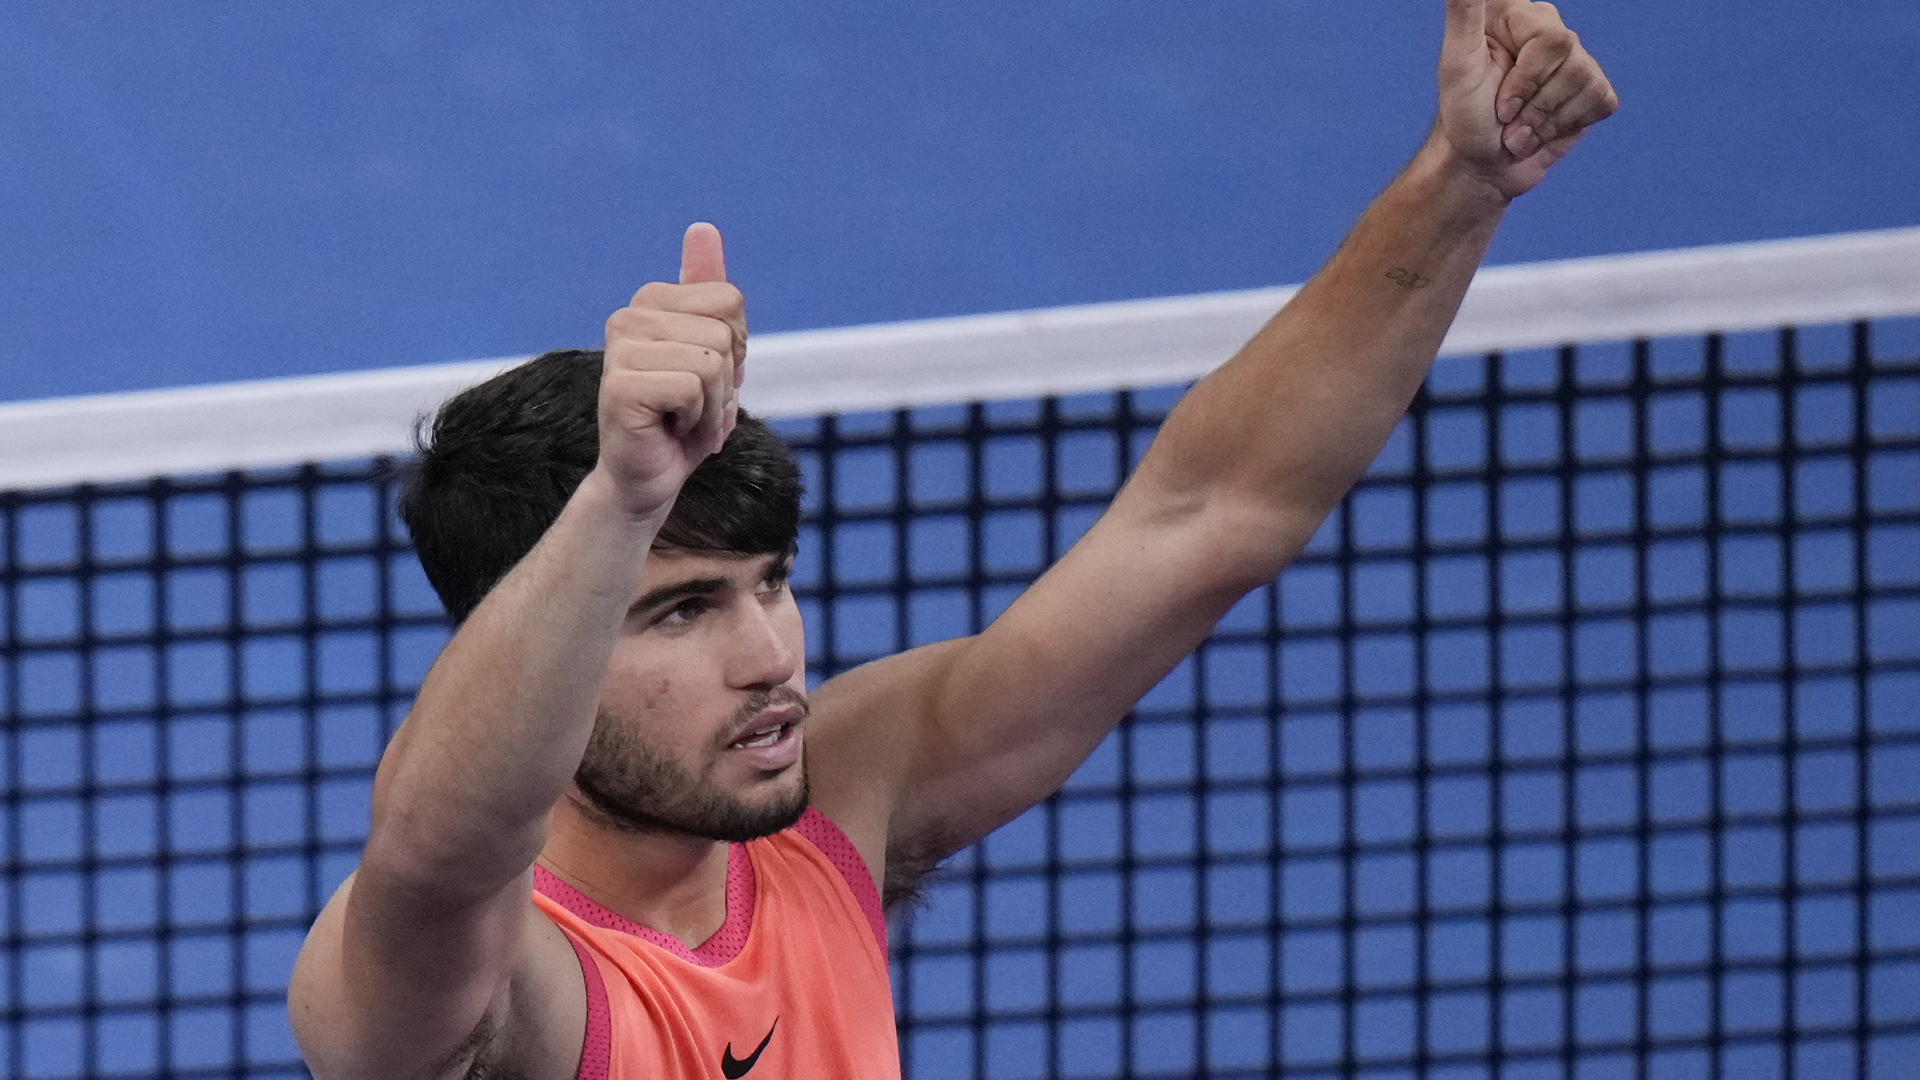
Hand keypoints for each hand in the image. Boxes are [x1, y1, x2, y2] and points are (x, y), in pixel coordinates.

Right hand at [595, 222, 748, 518]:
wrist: (647, 480)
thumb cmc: (682, 420)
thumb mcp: (711, 352)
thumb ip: (708, 292)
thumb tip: (703, 227)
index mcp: (650, 302)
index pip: (731, 301)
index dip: (735, 349)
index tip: (706, 380)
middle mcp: (628, 318)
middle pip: (724, 333)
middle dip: (726, 383)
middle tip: (694, 408)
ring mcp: (619, 352)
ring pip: (712, 363)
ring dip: (713, 407)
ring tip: (684, 422)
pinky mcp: (620, 387)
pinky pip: (694, 389)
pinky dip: (698, 421)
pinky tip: (671, 432)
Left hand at [1434, 0, 1618, 198]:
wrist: (1481, 163)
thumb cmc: (1464, 115)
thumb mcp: (1456, 64)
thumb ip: (1464, 12)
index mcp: (1518, 16)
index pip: (1551, 40)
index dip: (1525, 81)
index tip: (1499, 103)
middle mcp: (1550, 30)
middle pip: (1572, 63)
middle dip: (1535, 106)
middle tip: (1507, 119)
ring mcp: (1576, 59)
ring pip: (1586, 85)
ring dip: (1546, 123)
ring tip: (1520, 130)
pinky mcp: (1593, 89)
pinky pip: (1601, 102)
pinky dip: (1566, 127)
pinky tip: (1542, 132)